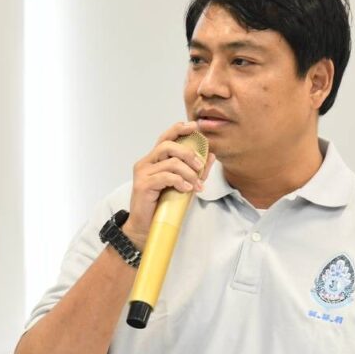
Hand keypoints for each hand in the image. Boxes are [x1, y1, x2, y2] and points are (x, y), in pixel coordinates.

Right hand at [123, 121, 215, 246]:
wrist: (146, 228)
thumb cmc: (163, 206)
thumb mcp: (183, 184)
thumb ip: (196, 171)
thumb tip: (212, 156)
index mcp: (153, 160)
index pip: (165, 137)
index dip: (179, 129)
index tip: (194, 126)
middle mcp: (146, 163)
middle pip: (168, 146)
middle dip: (188, 153)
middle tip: (200, 166)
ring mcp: (142, 173)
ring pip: (170, 162)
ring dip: (188, 172)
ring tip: (196, 184)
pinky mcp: (143, 185)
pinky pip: (166, 177)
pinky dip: (180, 182)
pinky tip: (187, 189)